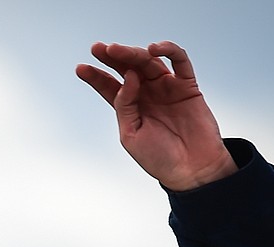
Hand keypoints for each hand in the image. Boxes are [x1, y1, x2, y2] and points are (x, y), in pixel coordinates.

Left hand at [76, 41, 237, 190]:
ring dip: (133, 53)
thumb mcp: (131, 135)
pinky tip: (154, 49)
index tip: (80, 68)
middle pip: (128, 68)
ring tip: (119, 50)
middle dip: (113, 57)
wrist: (192, 170)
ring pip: (148, 61)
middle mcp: (147, 94)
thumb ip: (125, 106)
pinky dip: (168, 50)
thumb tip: (129, 76)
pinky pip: (180, 61)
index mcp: (130, 107)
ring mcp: (167, 88)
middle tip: (100, 49)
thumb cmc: (160, 158)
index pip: (109, 87)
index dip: (95, 77)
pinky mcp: (187, 86)